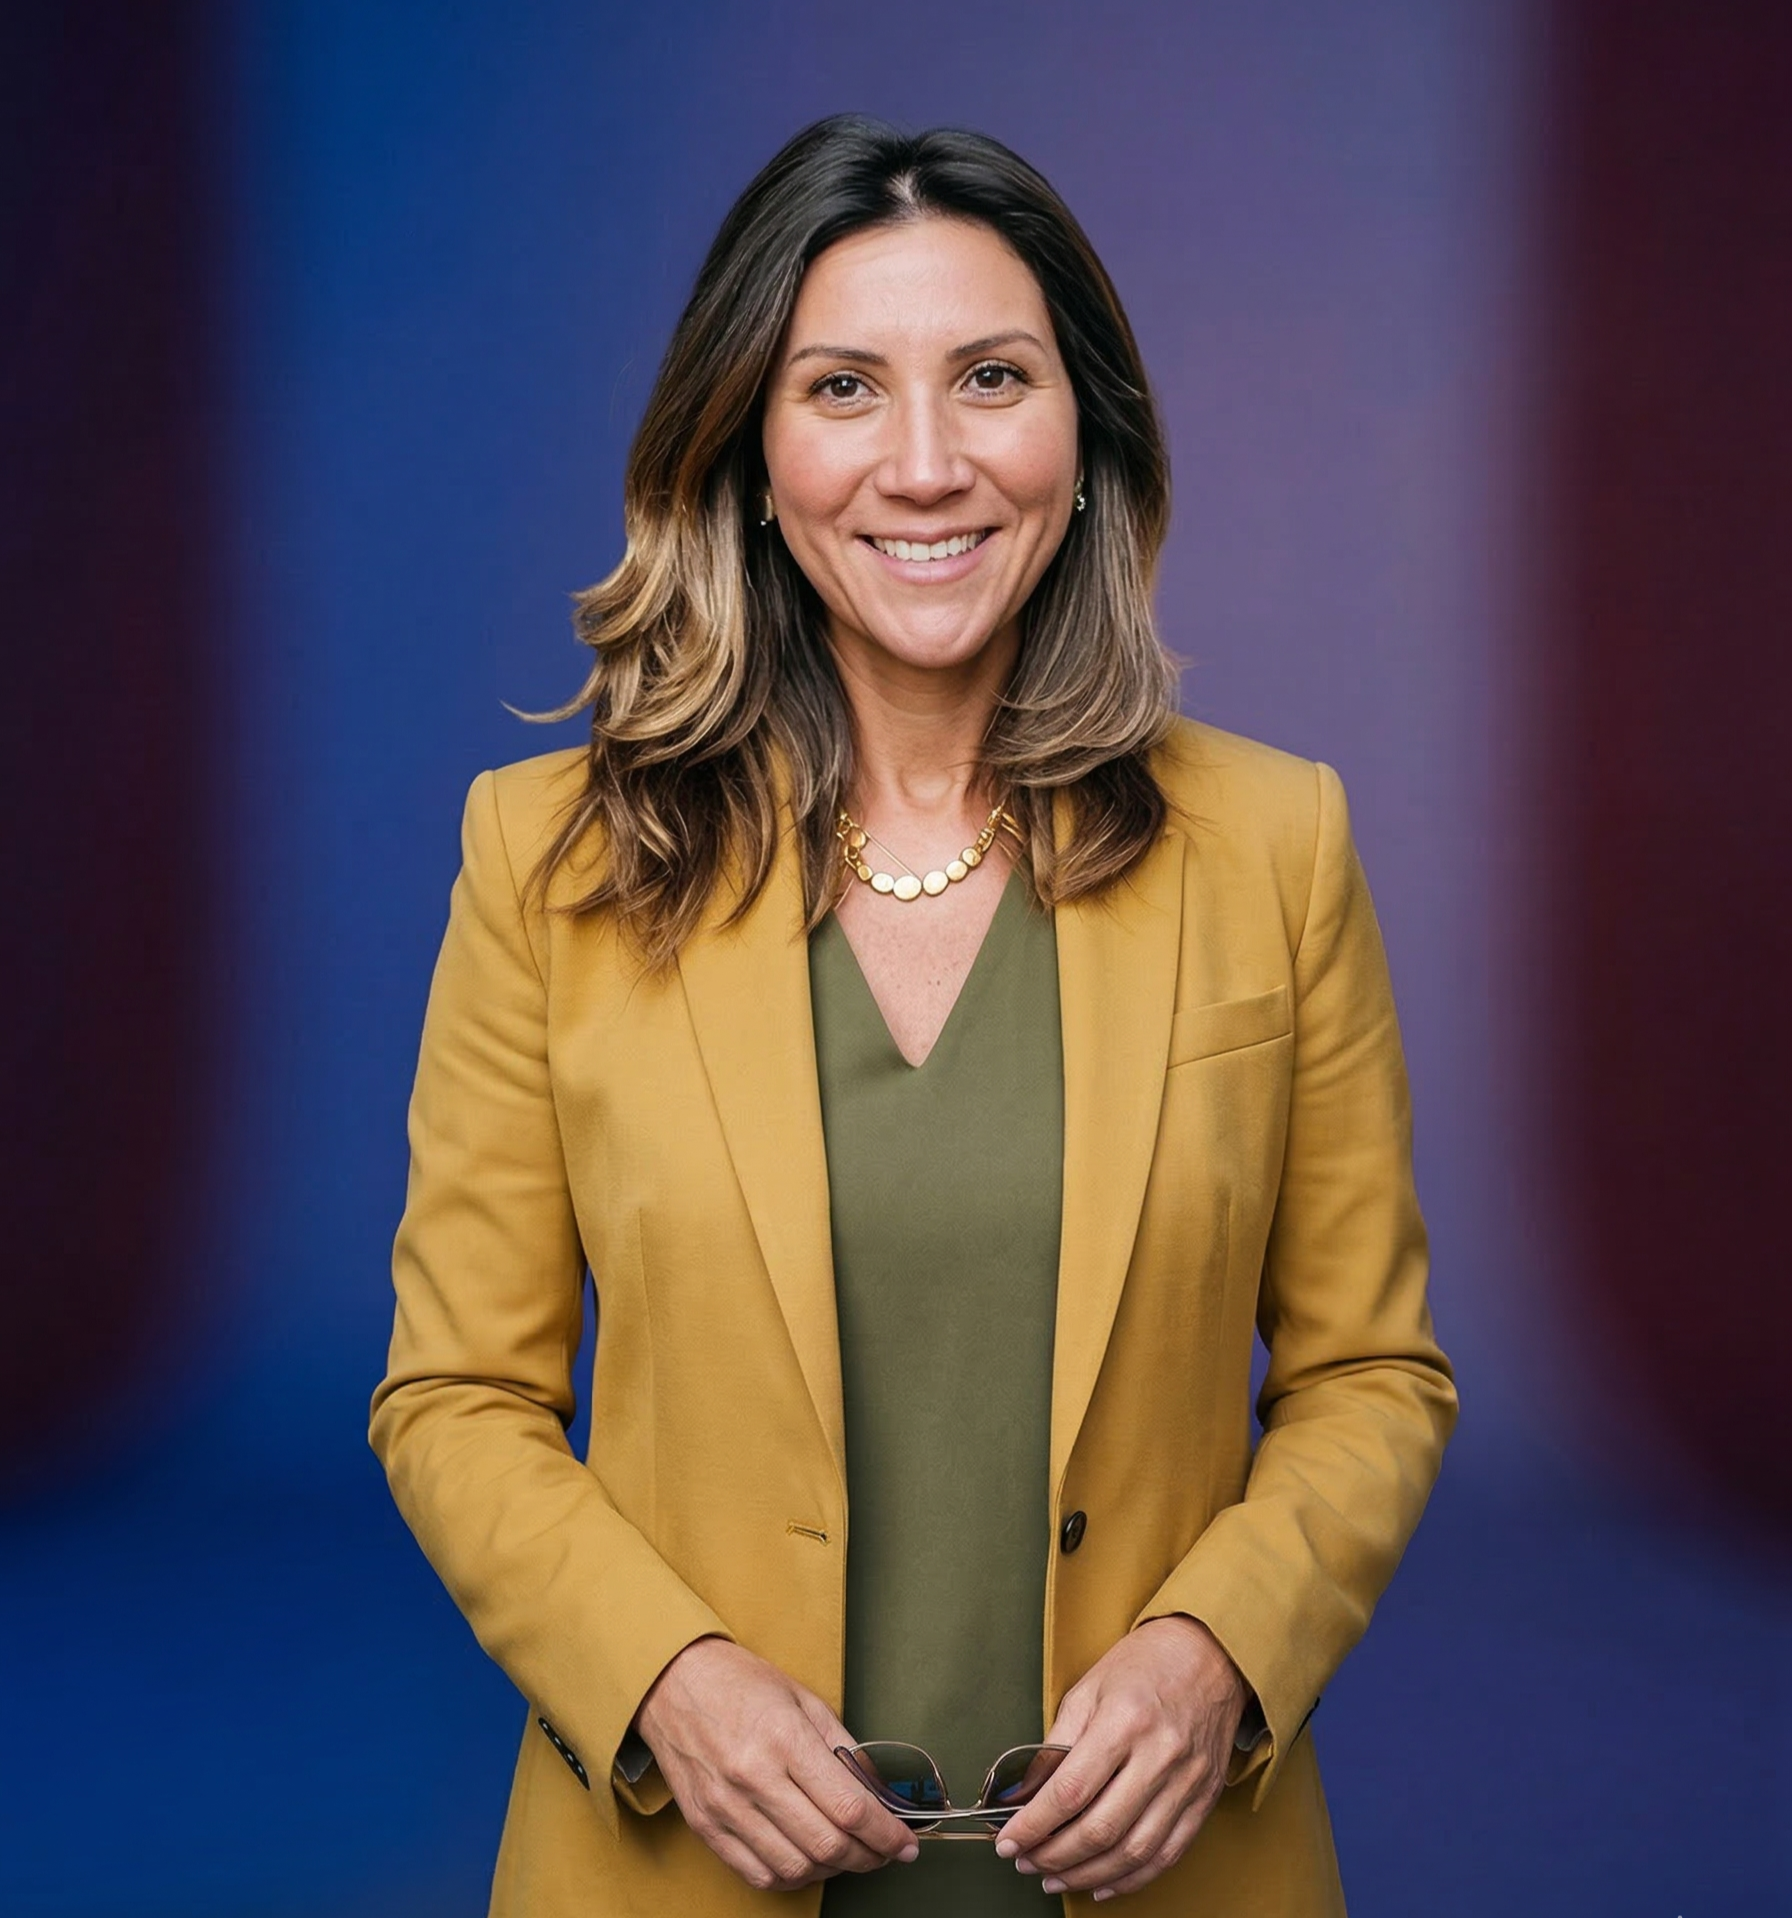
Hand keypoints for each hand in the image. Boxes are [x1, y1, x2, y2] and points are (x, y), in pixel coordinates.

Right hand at [634, 1636, 919, 1891]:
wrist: (671, 1682)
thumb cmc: (740, 1682)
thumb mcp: (802, 1697)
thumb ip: (841, 1746)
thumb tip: (877, 1790)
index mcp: (784, 1737)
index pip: (849, 1806)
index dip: (886, 1833)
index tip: (905, 1843)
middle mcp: (754, 1776)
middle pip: (827, 1844)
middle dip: (868, 1857)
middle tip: (884, 1852)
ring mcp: (726, 1806)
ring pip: (795, 1867)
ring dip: (832, 1870)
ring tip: (847, 1854)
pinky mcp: (706, 1826)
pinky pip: (758, 1873)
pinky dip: (792, 1876)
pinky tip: (807, 1859)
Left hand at [995, 1615, 1245, 1900]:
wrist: (1210, 1655)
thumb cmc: (1144, 1665)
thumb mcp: (1089, 1687)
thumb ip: (1058, 1743)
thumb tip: (1026, 1792)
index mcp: (1125, 1721)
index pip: (1071, 1790)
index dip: (1034, 1824)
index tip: (1008, 1841)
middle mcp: (1159, 1756)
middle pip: (1101, 1829)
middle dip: (1054, 1856)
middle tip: (1025, 1861)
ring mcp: (1186, 1782)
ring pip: (1133, 1852)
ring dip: (1087, 1875)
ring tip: (1054, 1877)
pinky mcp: (1204, 1800)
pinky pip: (1167, 1854)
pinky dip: (1131, 1878)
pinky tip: (1101, 1882)